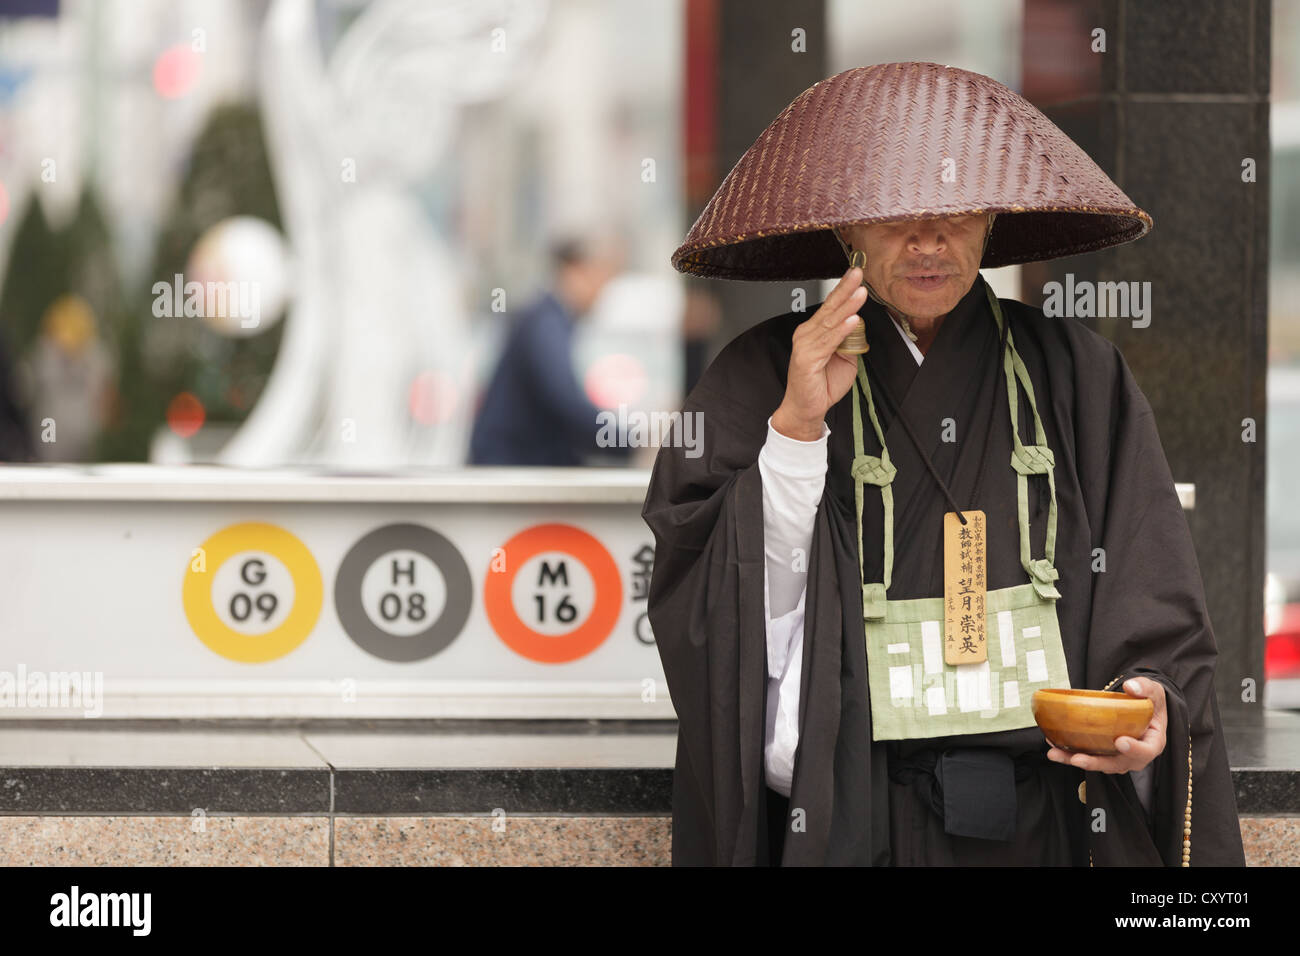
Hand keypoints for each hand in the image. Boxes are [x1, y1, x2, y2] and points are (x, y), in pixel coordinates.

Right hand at [770, 267, 867, 441]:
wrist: (806, 409)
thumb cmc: (822, 385)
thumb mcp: (844, 357)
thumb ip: (850, 339)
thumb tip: (858, 322)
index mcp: (814, 331)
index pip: (831, 306)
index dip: (844, 289)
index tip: (856, 274)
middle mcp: (807, 334)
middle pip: (829, 308)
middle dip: (845, 289)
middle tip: (857, 272)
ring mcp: (805, 345)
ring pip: (830, 322)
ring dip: (847, 307)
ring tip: (860, 293)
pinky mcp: (806, 359)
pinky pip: (827, 342)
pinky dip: (841, 331)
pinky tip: (853, 320)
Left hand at [1045, 677, 1167, 772]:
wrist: (1142, 708)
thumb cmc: (1149, 701)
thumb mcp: (1152, 691)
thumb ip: (1144, 688)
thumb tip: (1131, 686)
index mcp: (1152, 742)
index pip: (1146, 750)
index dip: (1134, 749)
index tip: (1120, 742)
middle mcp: (1135, 755)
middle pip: (1116, 764)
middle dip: (1096, 763)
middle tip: (1077, 758)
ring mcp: (1118, 757)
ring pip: (1098, 764)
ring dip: (1074, 760)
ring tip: (1055, 754)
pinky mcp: (1103, 754)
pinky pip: (1087, 756)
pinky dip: (1069, 753)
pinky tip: (1053, 746)